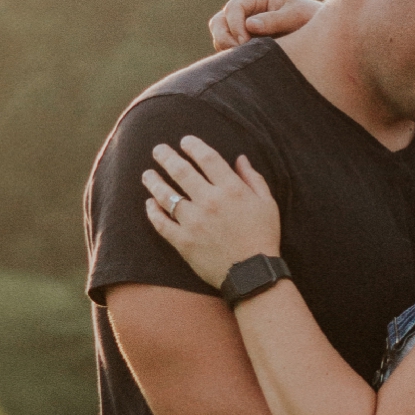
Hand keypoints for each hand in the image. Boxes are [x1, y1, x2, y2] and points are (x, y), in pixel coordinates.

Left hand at [142, 136, 283, 289]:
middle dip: (167, 157)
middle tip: (158, 149)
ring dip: (154, 181)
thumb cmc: (263, 237)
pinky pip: (161, 223)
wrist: (252, 274)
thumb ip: (253, 178)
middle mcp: (210, 201)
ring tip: (147, 174)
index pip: (207, 158)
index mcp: (231, 189)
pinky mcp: (183, 241)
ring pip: (166, 195)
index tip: (185, 140)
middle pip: (181, 171)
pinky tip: (149, 203)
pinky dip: (152, 211)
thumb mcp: (267, 203)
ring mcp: (193, 222)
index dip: (194, 146)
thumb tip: (240, 158)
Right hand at [209, 0, 321, 50]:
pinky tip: (248, 62)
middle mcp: (245, 10)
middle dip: (224, 37)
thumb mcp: (296, 16)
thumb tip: (250, 25)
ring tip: (246, 58)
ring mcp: (241, 26)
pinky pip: (227, 49)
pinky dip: (231, 56)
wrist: (320, 34)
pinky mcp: (243, 42)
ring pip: (219, 36)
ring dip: (226, 48)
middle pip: (218, 21)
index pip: (233, 7)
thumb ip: (274, 20)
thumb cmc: (309, 18)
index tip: (245, 41)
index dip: (235, 25)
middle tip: (240, 52)